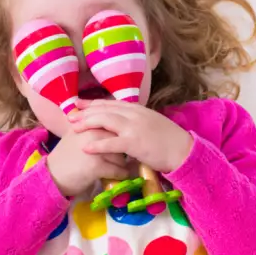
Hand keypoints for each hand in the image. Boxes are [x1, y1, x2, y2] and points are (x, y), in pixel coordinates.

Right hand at [46, 128, 130, 196]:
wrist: (52, 176)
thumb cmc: (65, 156)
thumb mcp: (76, 135)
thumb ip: (91, 127)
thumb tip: (112, 123)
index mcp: (88, 123)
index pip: (112, 123)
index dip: (120, 134)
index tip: (125, 141)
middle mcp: (92, 133)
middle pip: (119, 139)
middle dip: (124, 148)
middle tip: (128, 155)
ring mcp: (95, 149)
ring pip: (120, 155)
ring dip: (123, 163)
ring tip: (122, 167)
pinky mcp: (97, 166)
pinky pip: (117, 170)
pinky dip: (121, 175)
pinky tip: (121, 176)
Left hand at [68, 99, 193, 172]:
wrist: (184, 151)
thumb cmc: (169, 141)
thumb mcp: (151, 124)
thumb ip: (136, 121)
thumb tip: (122, 123)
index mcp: (138, 109)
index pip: (111, 103)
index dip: (93, 103)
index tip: (79, 104)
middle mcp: (135, 114)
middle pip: (105, 109)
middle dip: (85, 112)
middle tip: (70, 115)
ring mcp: (134, 127)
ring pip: (105, 121)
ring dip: (87, 123)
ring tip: (73, 128)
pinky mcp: (135, 143)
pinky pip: (112, 143)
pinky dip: (97, 144)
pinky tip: (86, 147)